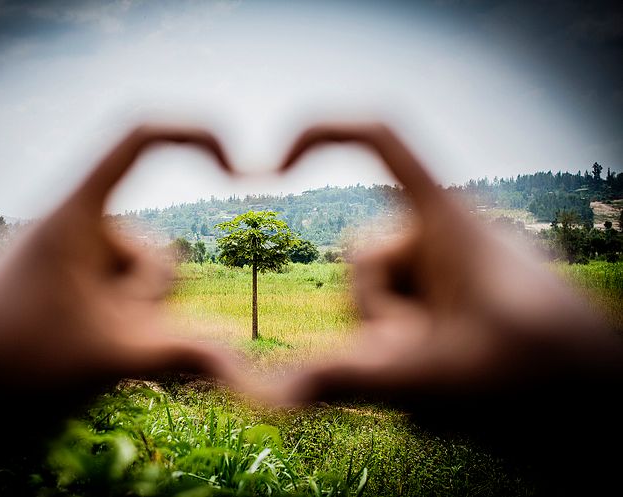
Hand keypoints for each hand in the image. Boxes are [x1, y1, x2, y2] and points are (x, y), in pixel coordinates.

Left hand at [0, 124, 239, 390]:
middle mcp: (65, 225)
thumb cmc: (18, 373)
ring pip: (132, 274)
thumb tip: (247, 366)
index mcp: (73, 215)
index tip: (235, 165)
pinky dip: (116, 321)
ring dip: (134, 317)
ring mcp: (57, 257)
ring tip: (94, 353)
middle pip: (152, 244)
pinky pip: (108, 288)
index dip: (195, 137)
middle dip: (154, 298)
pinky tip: (88, 353)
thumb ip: (186, 355)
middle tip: (118, 340)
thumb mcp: (113, 357)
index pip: (138, 140)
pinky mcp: (52, 284)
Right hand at [268, 123, 622, 405]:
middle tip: (416, 359)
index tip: (274, 165)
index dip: (319, 134)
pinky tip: (447, 379)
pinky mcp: (464, 291)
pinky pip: (411, 306)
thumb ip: (343, 379)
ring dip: (394, 340)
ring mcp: (457, 263)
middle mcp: (448, 231)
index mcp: (444, 217)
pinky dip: (413, 346)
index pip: (379, 139)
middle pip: (362, 255)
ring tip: (440, 378)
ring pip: (385, 291)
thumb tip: (270, 393)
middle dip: (372, 315)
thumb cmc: (533, 378)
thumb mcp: (426, 376)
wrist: (601, 402)